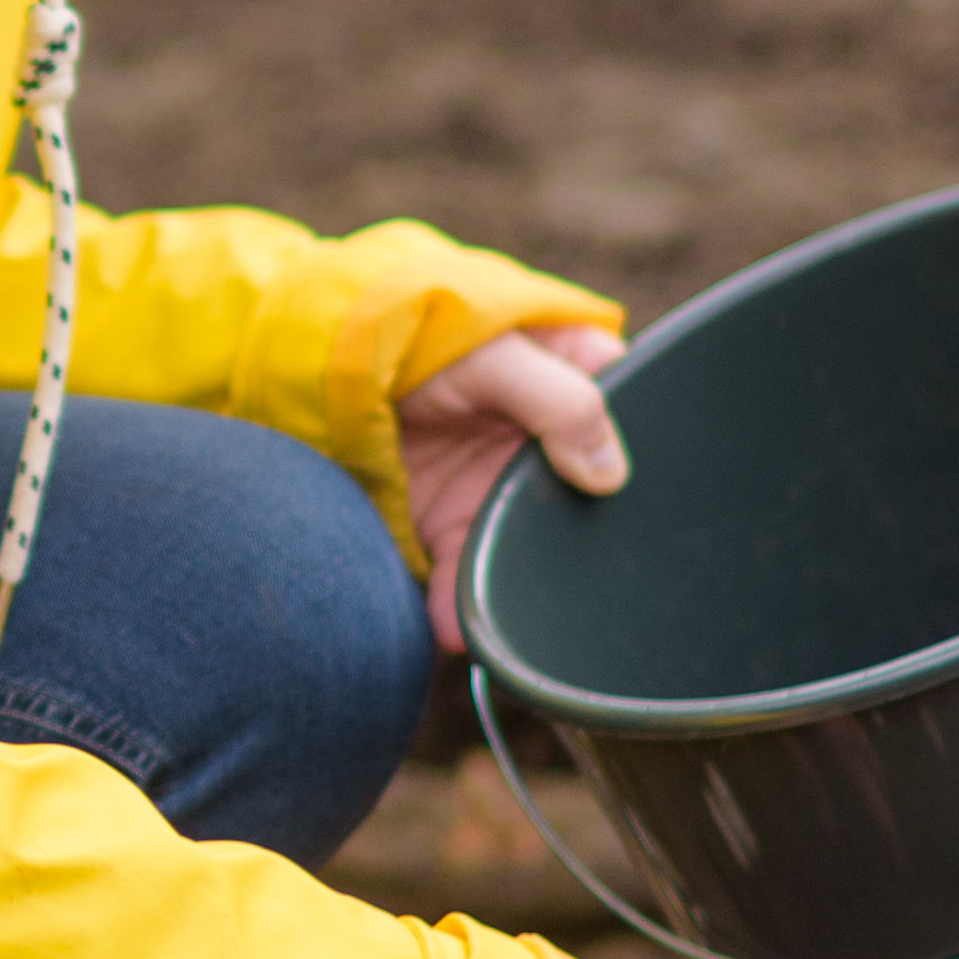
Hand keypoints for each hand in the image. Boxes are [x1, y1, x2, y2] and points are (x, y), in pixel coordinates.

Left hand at [403, 322, 623, 655]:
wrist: (314, 360)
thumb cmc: (413, 330)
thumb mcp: (491, 355)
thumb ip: (557, 401)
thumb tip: (608, 474)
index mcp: (573, 376)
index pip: (633, 421)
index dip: (643, 460)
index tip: (645, 507)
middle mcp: (543, 440)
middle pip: (586, 504)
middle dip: (581, 548)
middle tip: (581, 588)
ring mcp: (495, 484)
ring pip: (527, 549)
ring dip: (517, 587)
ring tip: (510, 625)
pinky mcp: (446, 519)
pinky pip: (466, 570)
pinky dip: (460, 602)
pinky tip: (455, 627)